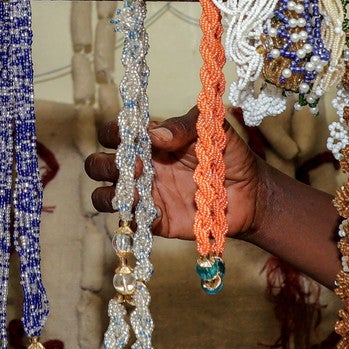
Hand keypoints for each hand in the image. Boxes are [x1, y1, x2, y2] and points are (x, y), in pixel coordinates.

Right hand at [83, 108, 271, 243]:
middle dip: (105, 165)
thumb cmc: (228, 153)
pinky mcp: (156, 221)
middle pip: (98, 165)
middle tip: (136, 166)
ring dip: (109, 194)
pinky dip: (133, 219)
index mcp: (149, 141)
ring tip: (136, 192)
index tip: (128, 136)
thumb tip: (156, 133)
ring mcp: (146, 195)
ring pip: (104, 197)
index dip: (112, 133)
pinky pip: (131, 223)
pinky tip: (153, 212)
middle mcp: (141, 168)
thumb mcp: (210, 128)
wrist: (251, 191)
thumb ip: (182, 125)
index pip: (115, 134)